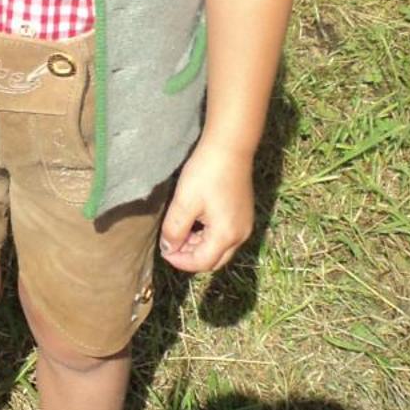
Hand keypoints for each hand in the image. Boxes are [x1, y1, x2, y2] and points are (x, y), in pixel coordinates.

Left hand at [158, 138, 255, 273]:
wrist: (230, 147)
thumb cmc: (206, 173)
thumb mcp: (184, 201)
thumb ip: (174, 229)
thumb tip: (168, 248)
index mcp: (226, 235)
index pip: (202, 262)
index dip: (181, 261)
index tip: (164, 251)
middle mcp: (240, 235)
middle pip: (214, 260)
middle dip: (191, 257)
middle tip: (172, 244)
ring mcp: (245, 225)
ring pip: (220, 249)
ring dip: (199, 246)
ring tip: (180, 231)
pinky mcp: (244, 214)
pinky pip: (226, 236)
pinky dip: (209, 236)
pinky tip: (195, 222)